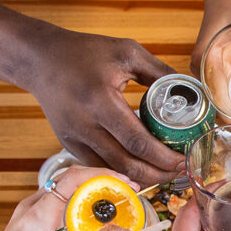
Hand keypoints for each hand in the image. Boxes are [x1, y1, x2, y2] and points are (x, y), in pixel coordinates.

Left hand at [0, 166, 135, 230]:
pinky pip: (56, 196)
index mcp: (39, 216)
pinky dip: (76, 196)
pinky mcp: (28, 217)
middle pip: (71, 177)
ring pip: (63, 184)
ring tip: (113, 196)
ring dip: (88, 185)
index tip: (124, 181)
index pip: (72, 179)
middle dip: (101, 178)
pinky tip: (91, 211)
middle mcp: (32, 206)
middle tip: (126, 188)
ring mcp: (28, 209)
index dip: (101, 174)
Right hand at [31, 29, 183, 185]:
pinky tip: (140, 170)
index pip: (137, 141)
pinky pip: (98, 167)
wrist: (40, 60)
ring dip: (141, 178)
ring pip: (112, 171)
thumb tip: (189, 91)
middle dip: (157, 174)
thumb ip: (158, 72)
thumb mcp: (126, 52)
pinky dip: (121, 173)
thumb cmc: (84, 52)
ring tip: (165, 174)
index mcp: (100, 101)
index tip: (183, 159)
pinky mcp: (68, 145)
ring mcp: (73, 138)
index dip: (163, 157)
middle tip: (179, 172)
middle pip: (126, 165)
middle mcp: (84, 125)